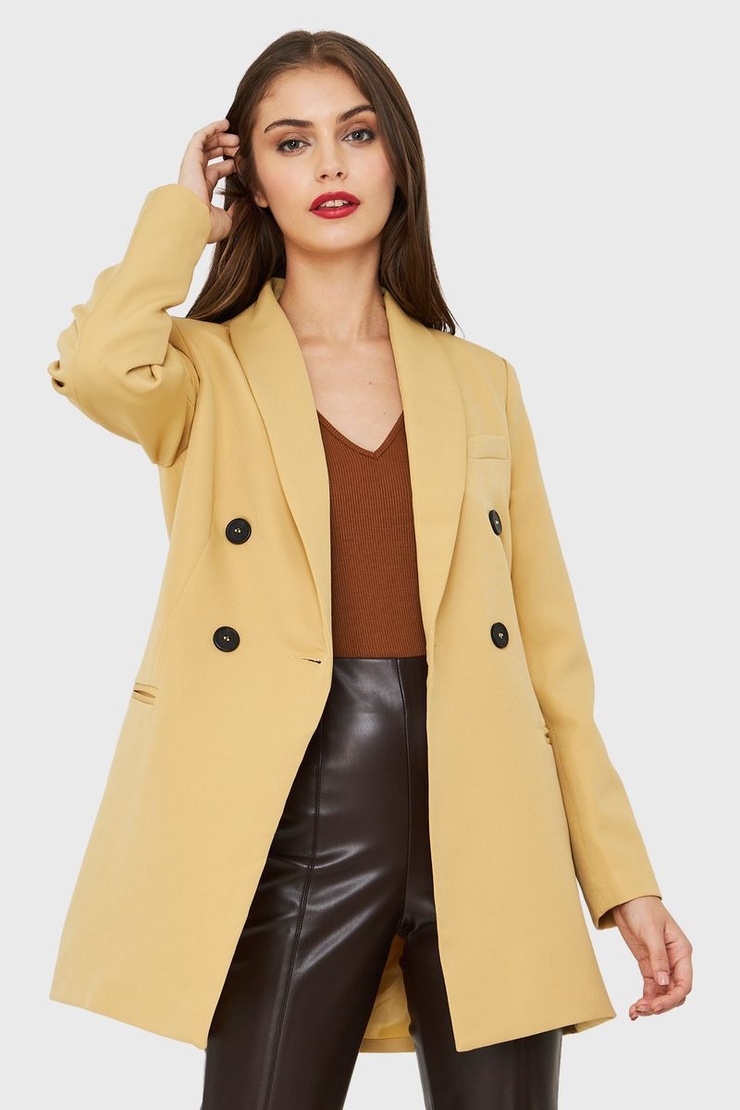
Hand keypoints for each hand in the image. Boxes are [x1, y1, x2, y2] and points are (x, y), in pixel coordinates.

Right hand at [177, 119, 240, 243]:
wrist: (193, 222)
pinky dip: (212, 128)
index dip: (230, 164)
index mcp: (202, 190)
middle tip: (241, 146)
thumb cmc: (207, 226)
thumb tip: (243, 203)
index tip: (244, 161)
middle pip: (211, 155)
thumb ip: (235, 210)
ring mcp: (192, 167)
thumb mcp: (228, 220)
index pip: (216, 171)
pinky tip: (224, 123)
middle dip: (227, 148)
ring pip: (206, 144)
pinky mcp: (190, 158)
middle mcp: (196, 177)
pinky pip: (200, 137)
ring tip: (236, 136)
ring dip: (221, 138)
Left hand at [611, 895, 692, 1020]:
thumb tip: (664, 983)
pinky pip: (650, 989)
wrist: (626, 899)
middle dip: (661, 1004)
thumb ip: (658, 958)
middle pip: (674, 993)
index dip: (673, 998)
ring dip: (651, 1005)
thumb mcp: (651, 932)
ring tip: (636, 1012)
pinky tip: (634, 1010)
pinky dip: (644, 999)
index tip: (657, 1006)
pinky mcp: (648, 966)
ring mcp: (661, 965)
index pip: (684, 983)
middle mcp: (675, 961)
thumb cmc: (643, 909)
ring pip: (662, 994)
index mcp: (682, 952)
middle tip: (643, 1009)